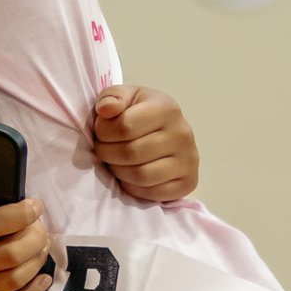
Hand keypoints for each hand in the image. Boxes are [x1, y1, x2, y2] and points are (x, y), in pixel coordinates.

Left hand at [92, 84, 197, 201]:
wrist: (163, 131)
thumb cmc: (137, 112)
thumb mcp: (124, 96)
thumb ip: (111, 97)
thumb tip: (106, 110)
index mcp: (166, 108)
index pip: (124, 127)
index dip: (103, 132)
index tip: (101, 132)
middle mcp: (182, 134)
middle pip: (131, 153)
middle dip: (107, 154)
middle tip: (103, 150)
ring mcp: (188, 160)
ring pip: (141, 176)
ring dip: (118, 172)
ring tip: (115, 162)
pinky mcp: (189, 182)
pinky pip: (154, 193)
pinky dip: (135, 188)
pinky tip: (130, 176)